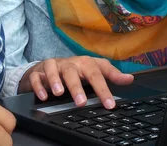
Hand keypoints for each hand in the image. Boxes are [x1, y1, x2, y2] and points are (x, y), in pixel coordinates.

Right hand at [19, 57, 134, 108]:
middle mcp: (68, 63)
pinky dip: (39, 86)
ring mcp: (52, 67)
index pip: (96, 74)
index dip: (104, 89)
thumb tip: (130, 78)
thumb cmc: (75, 70)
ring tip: (58, 93)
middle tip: (81, 102)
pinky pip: (36, 77)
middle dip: (76, 86)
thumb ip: (111, 75)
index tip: (110, 104)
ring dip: (55, 80)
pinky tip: (43, 96)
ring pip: (53, 69)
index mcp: (84, 63)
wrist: (49, 67)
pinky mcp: (38, 72)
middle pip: (72, 71)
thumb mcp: (94, 70)